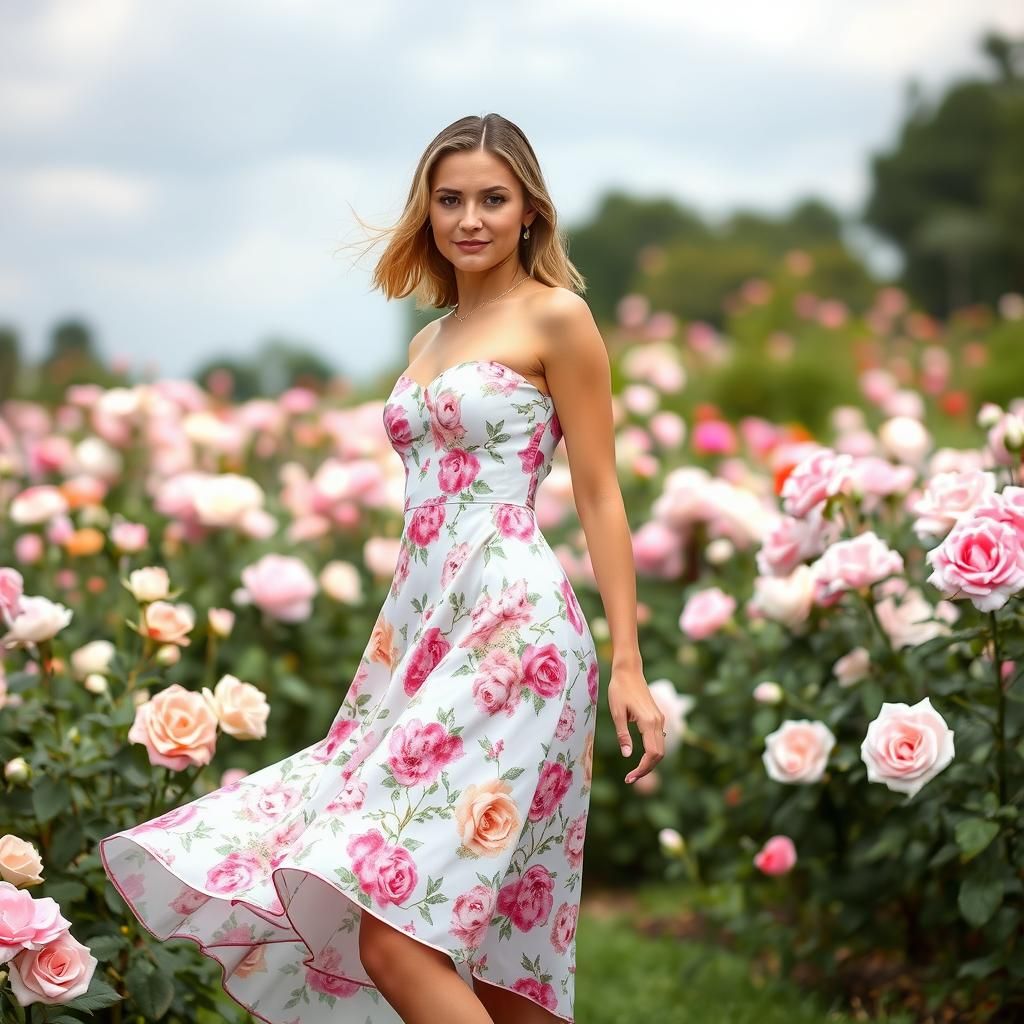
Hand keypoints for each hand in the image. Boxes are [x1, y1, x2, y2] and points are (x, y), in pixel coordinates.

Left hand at [607, 667, 664, 784]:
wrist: (628, 671)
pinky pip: (658, 740)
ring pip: (661, 748)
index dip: (642, 769)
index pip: (652, 753)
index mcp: (648, 721)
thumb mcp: (616, 713)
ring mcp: (660, 719)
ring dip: (650, 762)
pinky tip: (641, 758)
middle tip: (630, 779)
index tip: (629, 778)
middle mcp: (658, 721)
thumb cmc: (619, 689)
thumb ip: (623, 734)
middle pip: (659, 754)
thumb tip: (627, 756)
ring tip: (634, 772)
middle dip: (646, 769)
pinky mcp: (657, 717)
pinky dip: (652, 752)